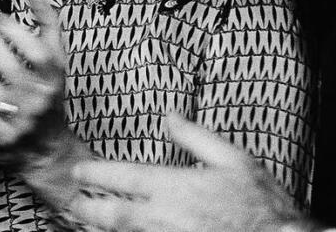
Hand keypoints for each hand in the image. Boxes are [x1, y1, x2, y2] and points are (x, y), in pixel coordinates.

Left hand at [0, 0, 68, 168]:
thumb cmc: (47, 89)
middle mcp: (38, 98)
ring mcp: (19, 120)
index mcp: (53, 76)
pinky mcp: (0, 137)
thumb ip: (46, 16)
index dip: (18, 33)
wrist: (48, 147)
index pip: (40, 54)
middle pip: (11, 69)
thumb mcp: (55, 55)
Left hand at [68, 113, 303, 231]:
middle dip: (87, 208)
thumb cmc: (263, 206)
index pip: (121, 178)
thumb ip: (195, 137)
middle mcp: (165, 217)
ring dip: (105, 226)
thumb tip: (168, 116)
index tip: (77, 171)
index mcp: (175, 188)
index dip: (93, 174)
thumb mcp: (235, 160)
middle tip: (72, 202)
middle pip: (111, 214)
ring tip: (89, 218)